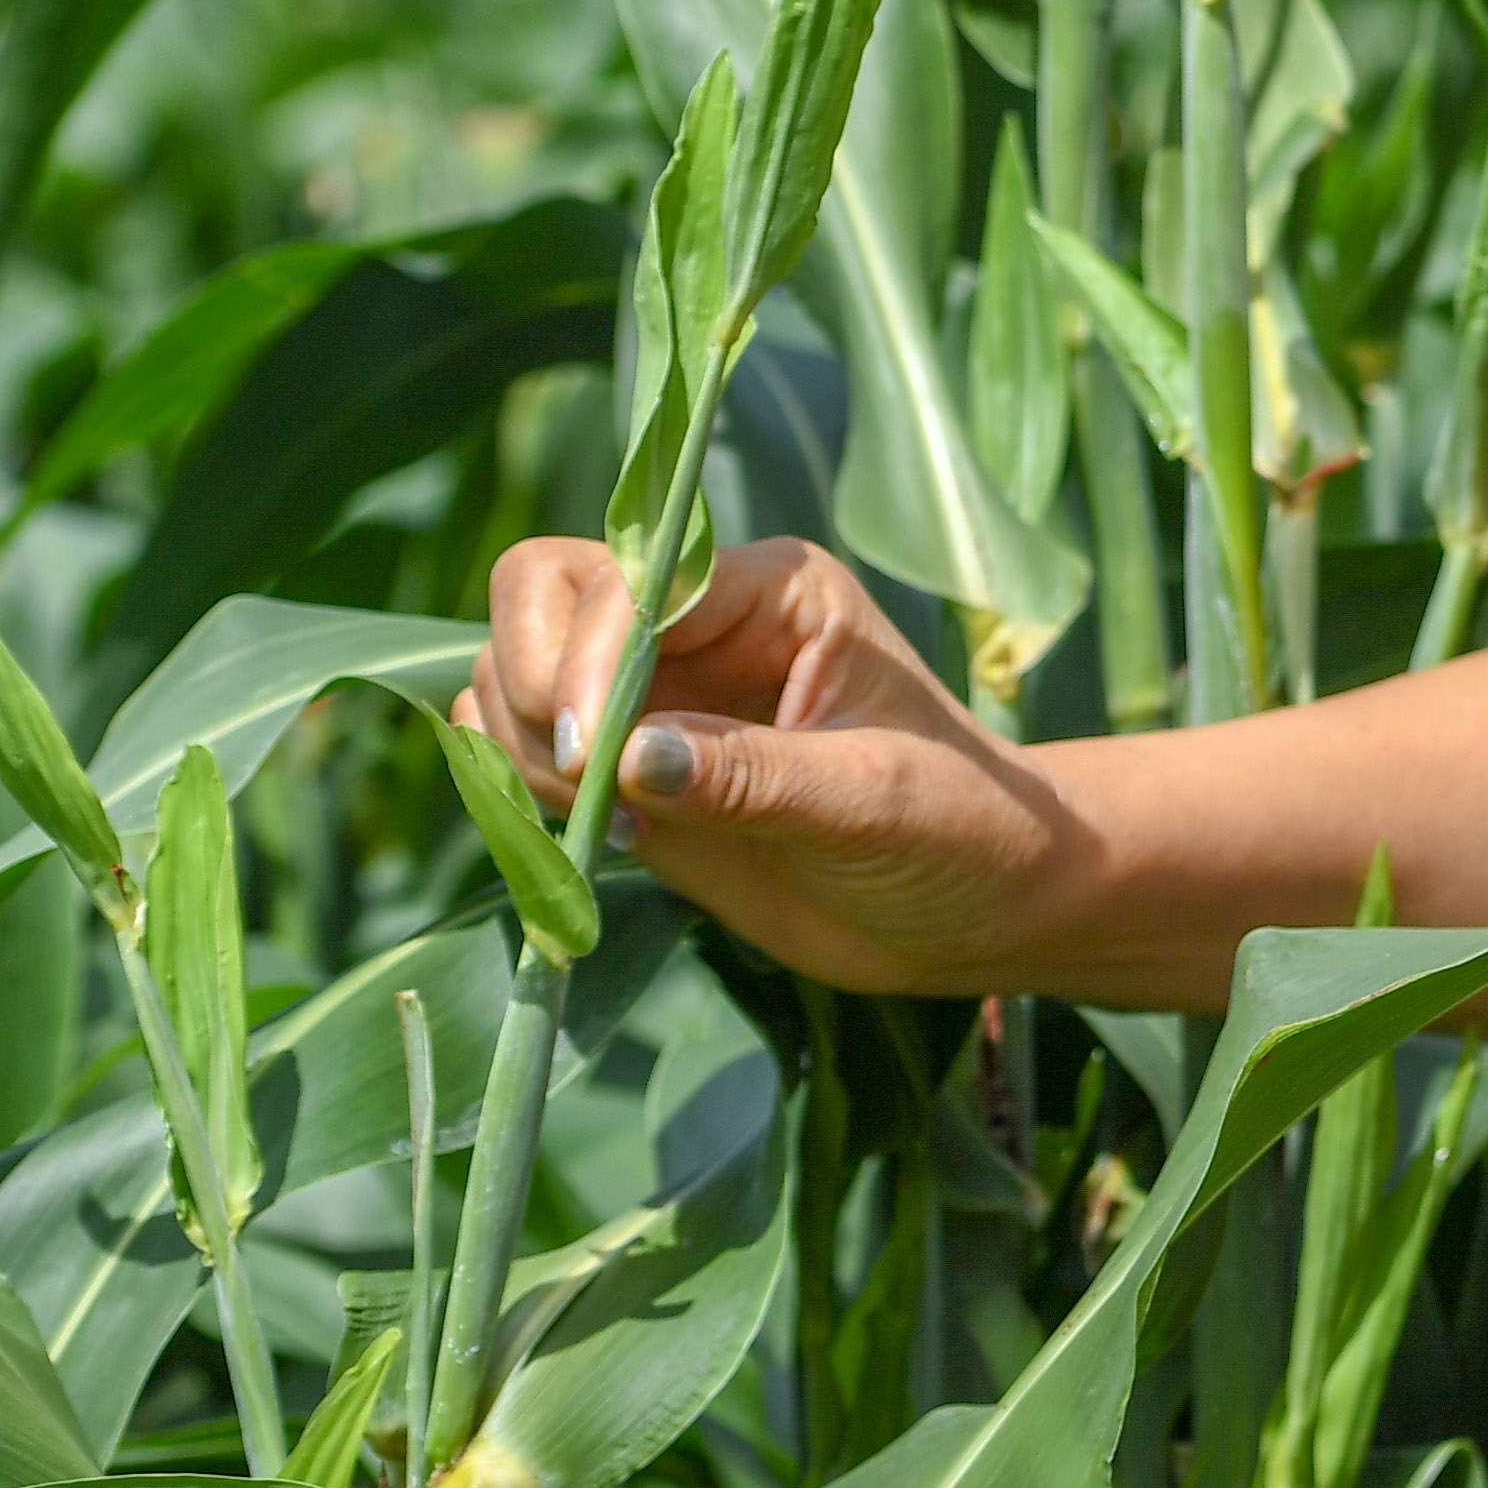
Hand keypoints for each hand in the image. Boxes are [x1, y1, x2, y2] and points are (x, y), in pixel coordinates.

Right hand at [459, 537, 1096, 994]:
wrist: (975, 909)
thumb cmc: (960, 828)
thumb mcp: (872, 799)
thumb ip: (752, 777)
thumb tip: (627, 760)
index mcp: (771, 590)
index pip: (632, 578)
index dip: (590, 656)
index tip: (595, 757)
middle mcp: (699, 621)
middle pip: (541, 591)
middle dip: (535, 683)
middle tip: (584, 782)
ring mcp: (654, 692)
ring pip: (512, 669)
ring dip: (521, 745)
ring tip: (611, 822)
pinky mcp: (628, 768)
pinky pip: (519, 751)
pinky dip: (516, 789)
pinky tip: (593, 839)